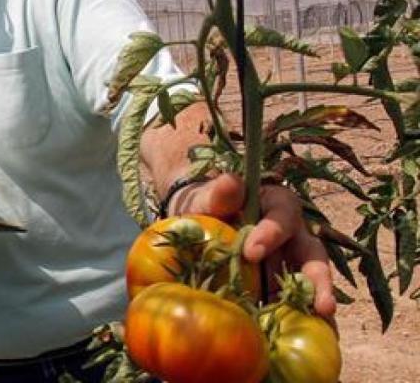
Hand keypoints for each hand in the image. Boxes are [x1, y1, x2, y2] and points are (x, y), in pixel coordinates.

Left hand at [171, 173, 336, 317]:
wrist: (198, 220)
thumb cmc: (205, 204)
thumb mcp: (207, 196)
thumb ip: (219, 193)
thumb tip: (230, 182)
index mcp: (278, 205)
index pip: (282, 217)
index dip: (270, 234)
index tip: (250, 252)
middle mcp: (294, 235)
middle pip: (313, 256)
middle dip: (319, 282)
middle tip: (322, 306)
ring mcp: (290, 262)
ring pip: (311, 284)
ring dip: (318, 306)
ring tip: (325, 330)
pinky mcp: (281, 284)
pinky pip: (294, 301)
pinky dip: (299, 319)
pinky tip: (298, 341)